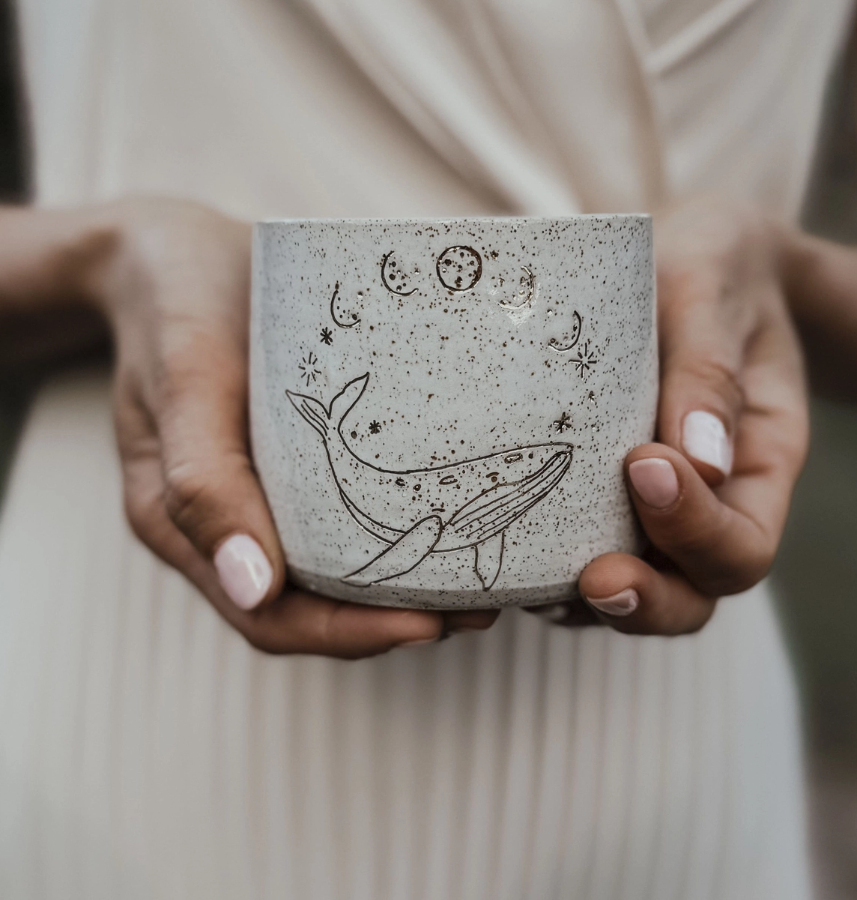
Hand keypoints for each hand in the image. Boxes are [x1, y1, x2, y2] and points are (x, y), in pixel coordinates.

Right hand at [88, 197, 496, 656]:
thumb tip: (253, 588)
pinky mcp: (283, 465)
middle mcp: (221, 525)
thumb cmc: (176, 304)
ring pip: (327, 575)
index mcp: (181, 523)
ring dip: (400, 589)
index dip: (351, 635)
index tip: (430, 624)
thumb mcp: (184, 377)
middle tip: (478, 610)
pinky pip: (334, 522)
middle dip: (393, 622)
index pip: (272, 618)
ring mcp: (255, 495)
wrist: (169, 252)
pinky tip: (442, 522)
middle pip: (310, 610)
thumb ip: (203, 480)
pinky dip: (388, 538)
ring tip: (477, 580)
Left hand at [532, 197, 808, 633]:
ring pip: (636, 589)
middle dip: (646, 599)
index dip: (697, 527)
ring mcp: (652, 507)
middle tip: (593, 579)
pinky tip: (507, 554)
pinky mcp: (602, 496)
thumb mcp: (713, 292)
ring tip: (532, 582)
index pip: (743, 541)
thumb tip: (698, 459)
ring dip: (587, 601)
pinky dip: (548, 571)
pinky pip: (581, 553)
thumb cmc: (711, 268)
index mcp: (758, 461)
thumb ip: (709, 367)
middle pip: (693, 592)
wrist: (688, 262)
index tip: (643, 464)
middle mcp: (709, 501)